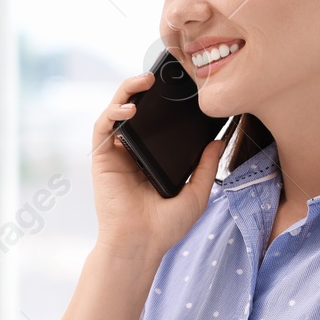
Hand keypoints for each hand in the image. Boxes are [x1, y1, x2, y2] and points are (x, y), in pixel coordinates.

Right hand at [91, 71, 227, 260]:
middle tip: (164, 75)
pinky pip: (103, 127)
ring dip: (128, 91)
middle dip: (146, 88)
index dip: (167, 102)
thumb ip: (205, 167)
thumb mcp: (196, 193)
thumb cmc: (165, 226)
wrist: (141, 244)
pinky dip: (113, 112)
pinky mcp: (101, 158)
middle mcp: (133, 152)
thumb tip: (218, 141)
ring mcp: (116, 153)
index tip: (184, 86)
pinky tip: (129, 109)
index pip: (158, 122)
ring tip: (146, 81)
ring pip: (117, 111)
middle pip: (137, 109)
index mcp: (154, 158)